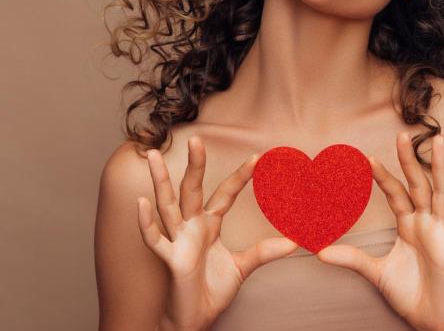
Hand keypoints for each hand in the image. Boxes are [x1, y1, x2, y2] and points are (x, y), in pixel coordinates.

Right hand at [137, 136, 298, 330]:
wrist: (194, 321)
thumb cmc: (212, 290)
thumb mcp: (244, 267)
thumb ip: (264, 252)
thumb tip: (295, 241)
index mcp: (208, 225)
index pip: (224, 194)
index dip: (240, 176)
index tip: (257, 157)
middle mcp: (191, 227)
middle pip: (191, 189)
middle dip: (195, 165)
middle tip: (196, 138)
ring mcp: (178, 241)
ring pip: (167, 205)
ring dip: (160, 181)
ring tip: (153, 156)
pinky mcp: (170, 260)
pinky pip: (154, 240)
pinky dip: (146, 223)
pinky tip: (142, 203)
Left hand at [316, 132, 443, 330]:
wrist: (429, 321)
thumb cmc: (408, 292)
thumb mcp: (375, 272)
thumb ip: (351, 259)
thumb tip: (318, 251)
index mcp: (408, 224)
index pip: (396, 193)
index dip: (384, 176)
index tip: (369, 158)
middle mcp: (425, 223)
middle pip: (419, 184)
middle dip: (411, 160)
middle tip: (403, 134)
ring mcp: (441, 233)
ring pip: (443, 194)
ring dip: (442, 167)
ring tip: (440, 141)